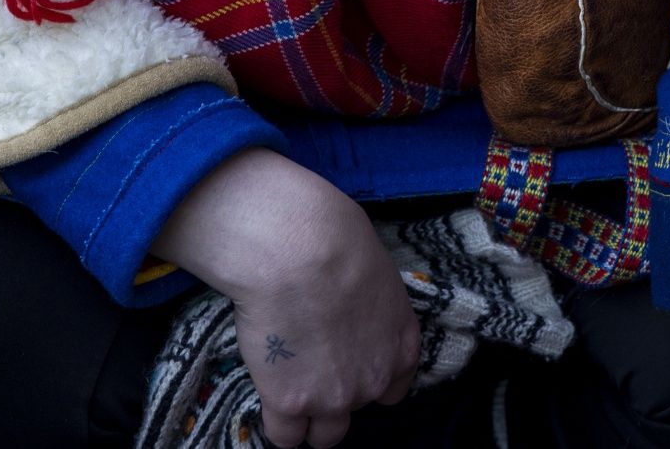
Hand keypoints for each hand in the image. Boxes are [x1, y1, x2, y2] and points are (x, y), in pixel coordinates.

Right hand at [153, 148, 418, 446]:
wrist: (301, 252)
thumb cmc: (336, 241)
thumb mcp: (375, 271)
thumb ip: (369, 305)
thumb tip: (347, 302)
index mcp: (401, 344)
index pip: (393, 388)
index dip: (366, 377)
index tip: (345, 364)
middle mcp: (374, 379)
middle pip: (356, 410)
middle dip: (335, 394)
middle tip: (310, 365)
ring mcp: (334, 397)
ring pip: (325, 436)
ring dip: (308, 418)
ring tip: (288, 388)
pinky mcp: (291, 404)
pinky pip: (285, 436)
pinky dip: (277, 422)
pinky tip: (268, 396)